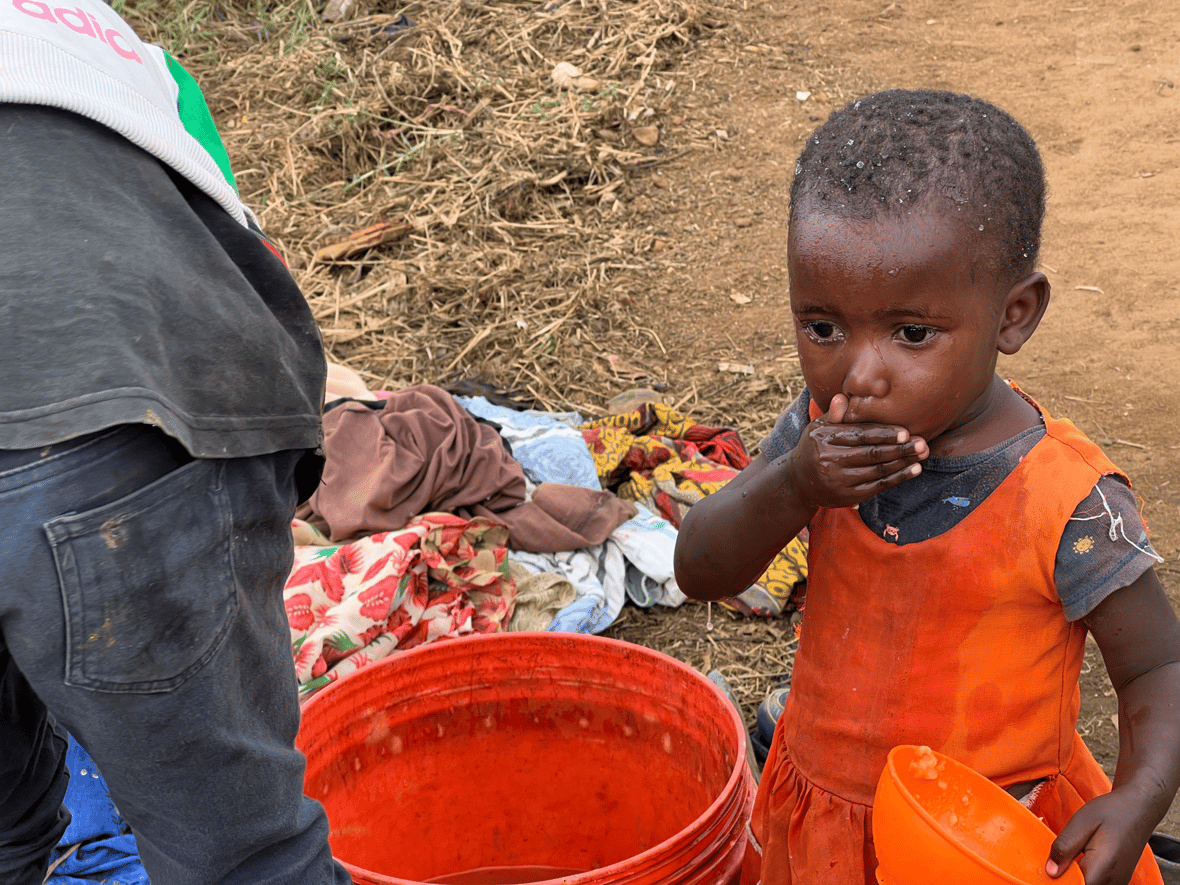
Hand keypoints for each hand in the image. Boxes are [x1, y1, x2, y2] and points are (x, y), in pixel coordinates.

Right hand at [786, 394, 927, 509]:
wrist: (798, 483)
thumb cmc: (814, 449)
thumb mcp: (818, 429)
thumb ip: (834, 415)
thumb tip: (842, 398)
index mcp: (823, 439)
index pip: (859, 435)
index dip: (883, 433)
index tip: (905, 432)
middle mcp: (829, 460)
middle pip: (871, 453)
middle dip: (899, 448)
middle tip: (922, 442)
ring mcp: (839, 480)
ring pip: (877, 470)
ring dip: (903, 462)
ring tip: (923, 453)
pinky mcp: (848, 495)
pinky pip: (878, 485)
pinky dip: (898, 478)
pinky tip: (914, 469)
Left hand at [1047, 788, 1157, 884]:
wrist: (1138, 809)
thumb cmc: (1111, 812)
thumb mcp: (1081, 822)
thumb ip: (1065, 847)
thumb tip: (1051, 872)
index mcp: (1103, 867)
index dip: (1060, 880)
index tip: (1051, 868)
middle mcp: (1114, 881)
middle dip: (1067, 877)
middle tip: (1060, 857)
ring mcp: (1118, 882)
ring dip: (1076, 876)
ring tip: (1071, 856)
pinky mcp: (1118, 880)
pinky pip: (1097, 883)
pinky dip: (1086, 875)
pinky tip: (1080, 860)